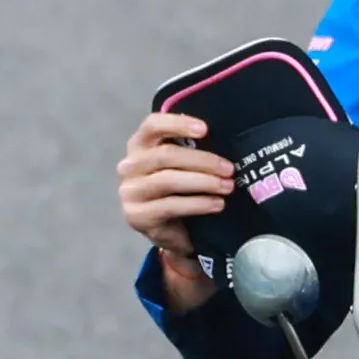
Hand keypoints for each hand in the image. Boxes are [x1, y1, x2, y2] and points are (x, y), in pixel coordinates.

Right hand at [118, 110, 229, 307]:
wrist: (171, 234)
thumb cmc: (179, 192)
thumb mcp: (183, 167)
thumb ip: (192, 150)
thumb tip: (225, 139)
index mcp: (139, 145)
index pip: (152, 125)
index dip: (178, 123)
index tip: (205, 129)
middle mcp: (129, 166)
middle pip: (165, 155)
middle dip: (202, 161)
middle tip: (229, 169)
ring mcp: (129, 192)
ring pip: (168, 180)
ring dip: (204, 182)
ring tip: (228, 187)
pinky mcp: (137, 216)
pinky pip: (171, 205)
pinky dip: (199, 203)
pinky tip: (217, 204)